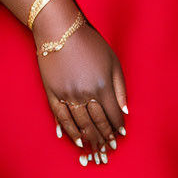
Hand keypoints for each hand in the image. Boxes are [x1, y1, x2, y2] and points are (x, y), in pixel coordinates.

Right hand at [32, 0, 127, 164]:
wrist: (59, 30)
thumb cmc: (89, 42)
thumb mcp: (112, 59)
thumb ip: (120, 86)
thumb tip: (125, 111)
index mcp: (102, 85)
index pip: (113, 115)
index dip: (117, 127)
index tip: (120, 136)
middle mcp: (85, 94)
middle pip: (97, 123)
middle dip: (105, 137)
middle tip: (108, 148)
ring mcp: (68, 95)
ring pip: (80, 124)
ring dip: (90, 138)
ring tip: (95, 147)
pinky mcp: (53, 93)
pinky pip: (61, 118)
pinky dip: (69, 131)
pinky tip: (76, 139)